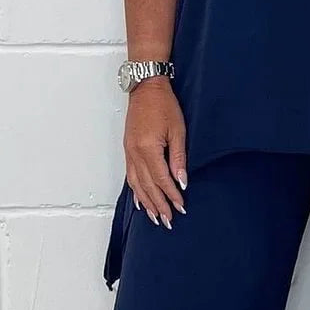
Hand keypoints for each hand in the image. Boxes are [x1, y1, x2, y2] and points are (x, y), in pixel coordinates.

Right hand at [123, 76, 186, 227]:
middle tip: (168, 221)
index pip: (162, 180)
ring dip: (146, 203)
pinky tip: (140, 201)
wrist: (146, 88)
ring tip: (154, 217)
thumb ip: (178, 158)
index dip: (172, 196)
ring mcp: (129, 152)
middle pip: (148, 186)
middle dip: (158, 205)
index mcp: (148, 149)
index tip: (181, 208)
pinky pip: (130, 176)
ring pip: (137, 184)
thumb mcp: (178, 130)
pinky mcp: (128, 150)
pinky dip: (135, 191)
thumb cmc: (164, 105)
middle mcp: (135, 154)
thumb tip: (182, 181)